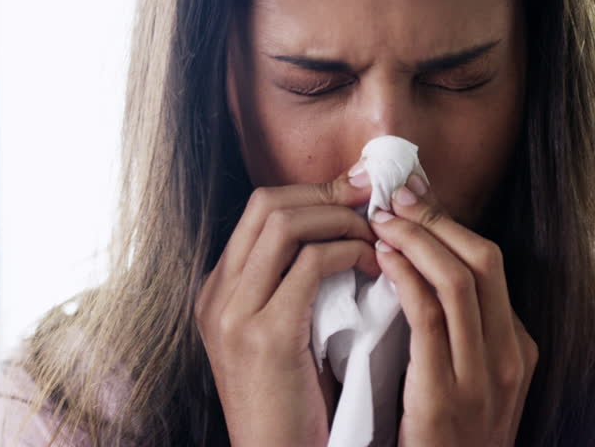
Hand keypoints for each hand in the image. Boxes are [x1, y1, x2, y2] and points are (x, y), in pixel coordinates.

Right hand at [194, 168, 375, 446]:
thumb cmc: (296, 405)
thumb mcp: (285, 336)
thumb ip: (298, 287)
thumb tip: (347, 230)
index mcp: (218, 292)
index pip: (260, 209)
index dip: (313, 192)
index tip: (358, 191)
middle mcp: (217, 295)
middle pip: (268, 204)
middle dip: (328, 192)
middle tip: (374, 197)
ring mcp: (235, 313)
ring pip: (286, 222)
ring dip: (341, 218)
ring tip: (377, 235)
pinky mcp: (266, 335)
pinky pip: (311, 264)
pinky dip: (349, 252)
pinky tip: (373, 265)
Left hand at [370, 174, 537, 446]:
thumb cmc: (441, 443)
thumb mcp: (464, 385)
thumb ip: (452, 336)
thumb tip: (416, 273)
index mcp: (516, 349)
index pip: (490, 264)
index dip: (449, 224)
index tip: (412, 202)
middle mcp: (510, 357)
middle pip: (484, 259)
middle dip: (437, 219)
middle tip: (395, 194)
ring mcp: (484, 378)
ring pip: (460, 278)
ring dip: (417, 238)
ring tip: (382, 218)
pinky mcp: (447, 397)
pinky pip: (430, 317)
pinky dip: (407, 276)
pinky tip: (382, 257)